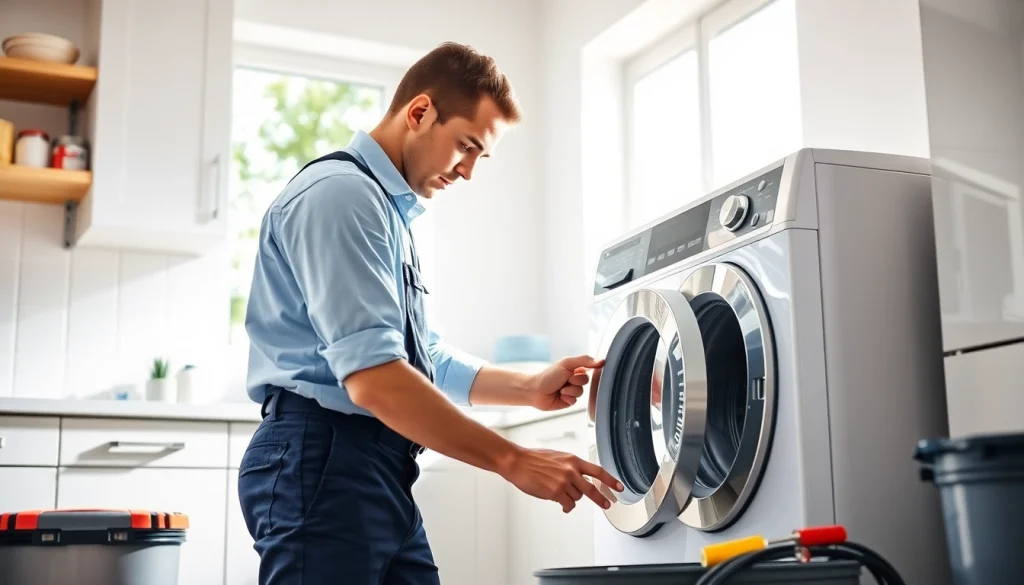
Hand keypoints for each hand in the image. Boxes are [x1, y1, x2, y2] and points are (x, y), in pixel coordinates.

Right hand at [500, 446, 623, 512]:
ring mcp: (564, 482)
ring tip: (560, 493)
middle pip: (592, 488)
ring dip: (571, 498)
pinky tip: (560, 503)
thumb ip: (570, 467)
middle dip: (601, 498)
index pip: (597, 471)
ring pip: (577, 498)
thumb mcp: (557, 457)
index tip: (619, 486)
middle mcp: (571, 471)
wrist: (518, 462)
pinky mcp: (555, 493)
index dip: (610, 480)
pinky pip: (567, 504)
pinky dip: (565, 506)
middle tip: (608, 504)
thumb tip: (578, 478)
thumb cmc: (533, 459)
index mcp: (573, 460)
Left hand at [528, 355, 604, 411]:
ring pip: (581, 392)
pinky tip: (560, 396)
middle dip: (576, 381)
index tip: (580, 370)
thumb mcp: (567, 363)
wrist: (535, 391)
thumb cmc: (548, 376)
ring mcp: (572, 390)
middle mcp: (574, 379)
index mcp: (575, 368)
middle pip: (586, 381)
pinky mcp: (569, 401)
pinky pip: (576, 401)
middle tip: (566, 379)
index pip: (590, 368)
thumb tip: (601, 360)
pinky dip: (568, 398)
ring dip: (570, 390)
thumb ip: (584, 360)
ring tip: (561, 389)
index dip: (587, 371)